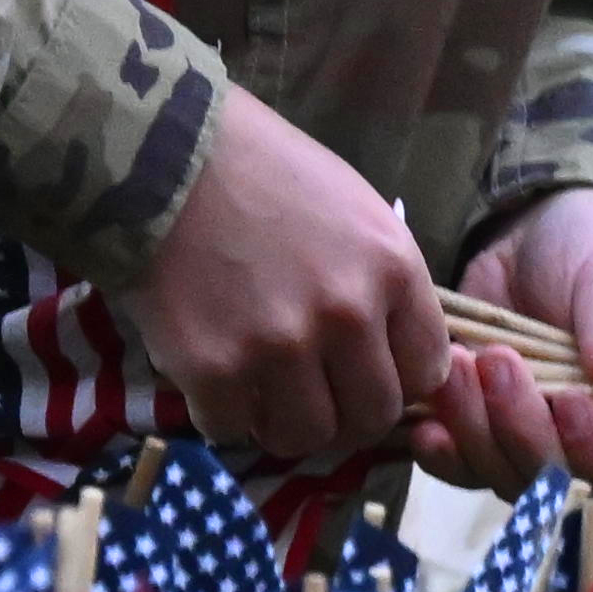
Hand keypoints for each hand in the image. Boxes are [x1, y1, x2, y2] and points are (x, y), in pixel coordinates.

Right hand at [130, 88, 448, 469]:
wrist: (165, 154)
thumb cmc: (263, 171)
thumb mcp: (354, 209)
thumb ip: (382, 284)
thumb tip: (393, 355)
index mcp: (391, 268)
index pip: (426, 371)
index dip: (396, 380)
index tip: (367, 374)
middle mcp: (347, 314)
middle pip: (373, 416)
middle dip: (345, 412)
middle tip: (314, 394)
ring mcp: (281, 347)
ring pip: (308, 437)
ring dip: (285, 422)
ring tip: (262, 391)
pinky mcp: (215, 370)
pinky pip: (233, 429)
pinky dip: (223, 413)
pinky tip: (213, 376)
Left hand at [428, 190, 592, 509]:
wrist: (540, 229)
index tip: (569, 403)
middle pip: (572, 488)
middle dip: (528, 436)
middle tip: (498, 365)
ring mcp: (547, 444)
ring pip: (513, 480)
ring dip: (480, 434)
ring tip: (460, 366)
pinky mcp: (494, 435)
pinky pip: (468, 468)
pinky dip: (446, 453)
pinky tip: (426, 424)